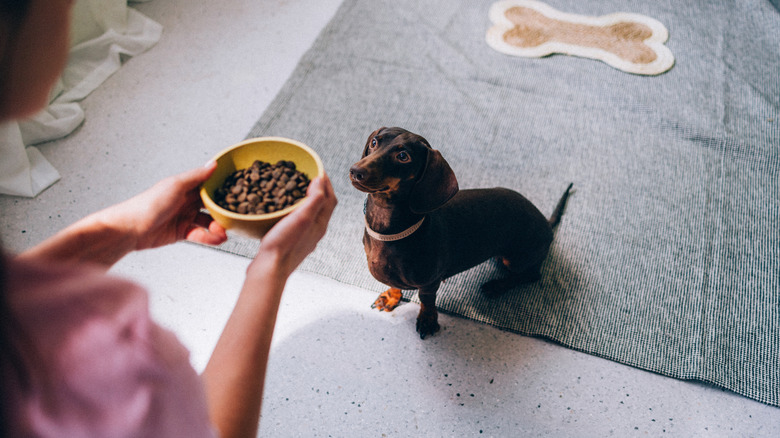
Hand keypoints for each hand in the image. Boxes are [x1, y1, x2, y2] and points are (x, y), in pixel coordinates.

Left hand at [99, 161, 227, 250]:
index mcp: (185, 186)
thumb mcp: (176, 185)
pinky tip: (215, 239)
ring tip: (223, 232)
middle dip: (223, 212)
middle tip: (233, 217)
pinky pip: (200, 235)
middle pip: (212, 205)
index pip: (209, 185)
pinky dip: (209, 237)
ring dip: (218, 227)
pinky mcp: (181, 232)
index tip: (239, 192)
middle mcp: (186, 201)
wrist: (130, 229)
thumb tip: (213, 164)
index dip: (223, 189)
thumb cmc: (148, 204)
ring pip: (208, 221)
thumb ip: (197, 176)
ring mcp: (184, 217)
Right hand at [247, 173, 336, 281]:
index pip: (331, 199)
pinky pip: (299, 222)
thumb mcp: (301, 218)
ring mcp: (305, 239)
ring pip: (311, 214)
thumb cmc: (284, 244)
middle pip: (323, 206)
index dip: (326, 182)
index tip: (317, 168)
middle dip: (318, 189)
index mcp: (321, 225)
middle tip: (307, 176)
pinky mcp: (292, 243)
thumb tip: (321, 180)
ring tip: (296, 189)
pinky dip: (295, 211)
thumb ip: (314, 199)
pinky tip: (283, 210)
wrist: (269, 270)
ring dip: (306, 200)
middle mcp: (316, 232)